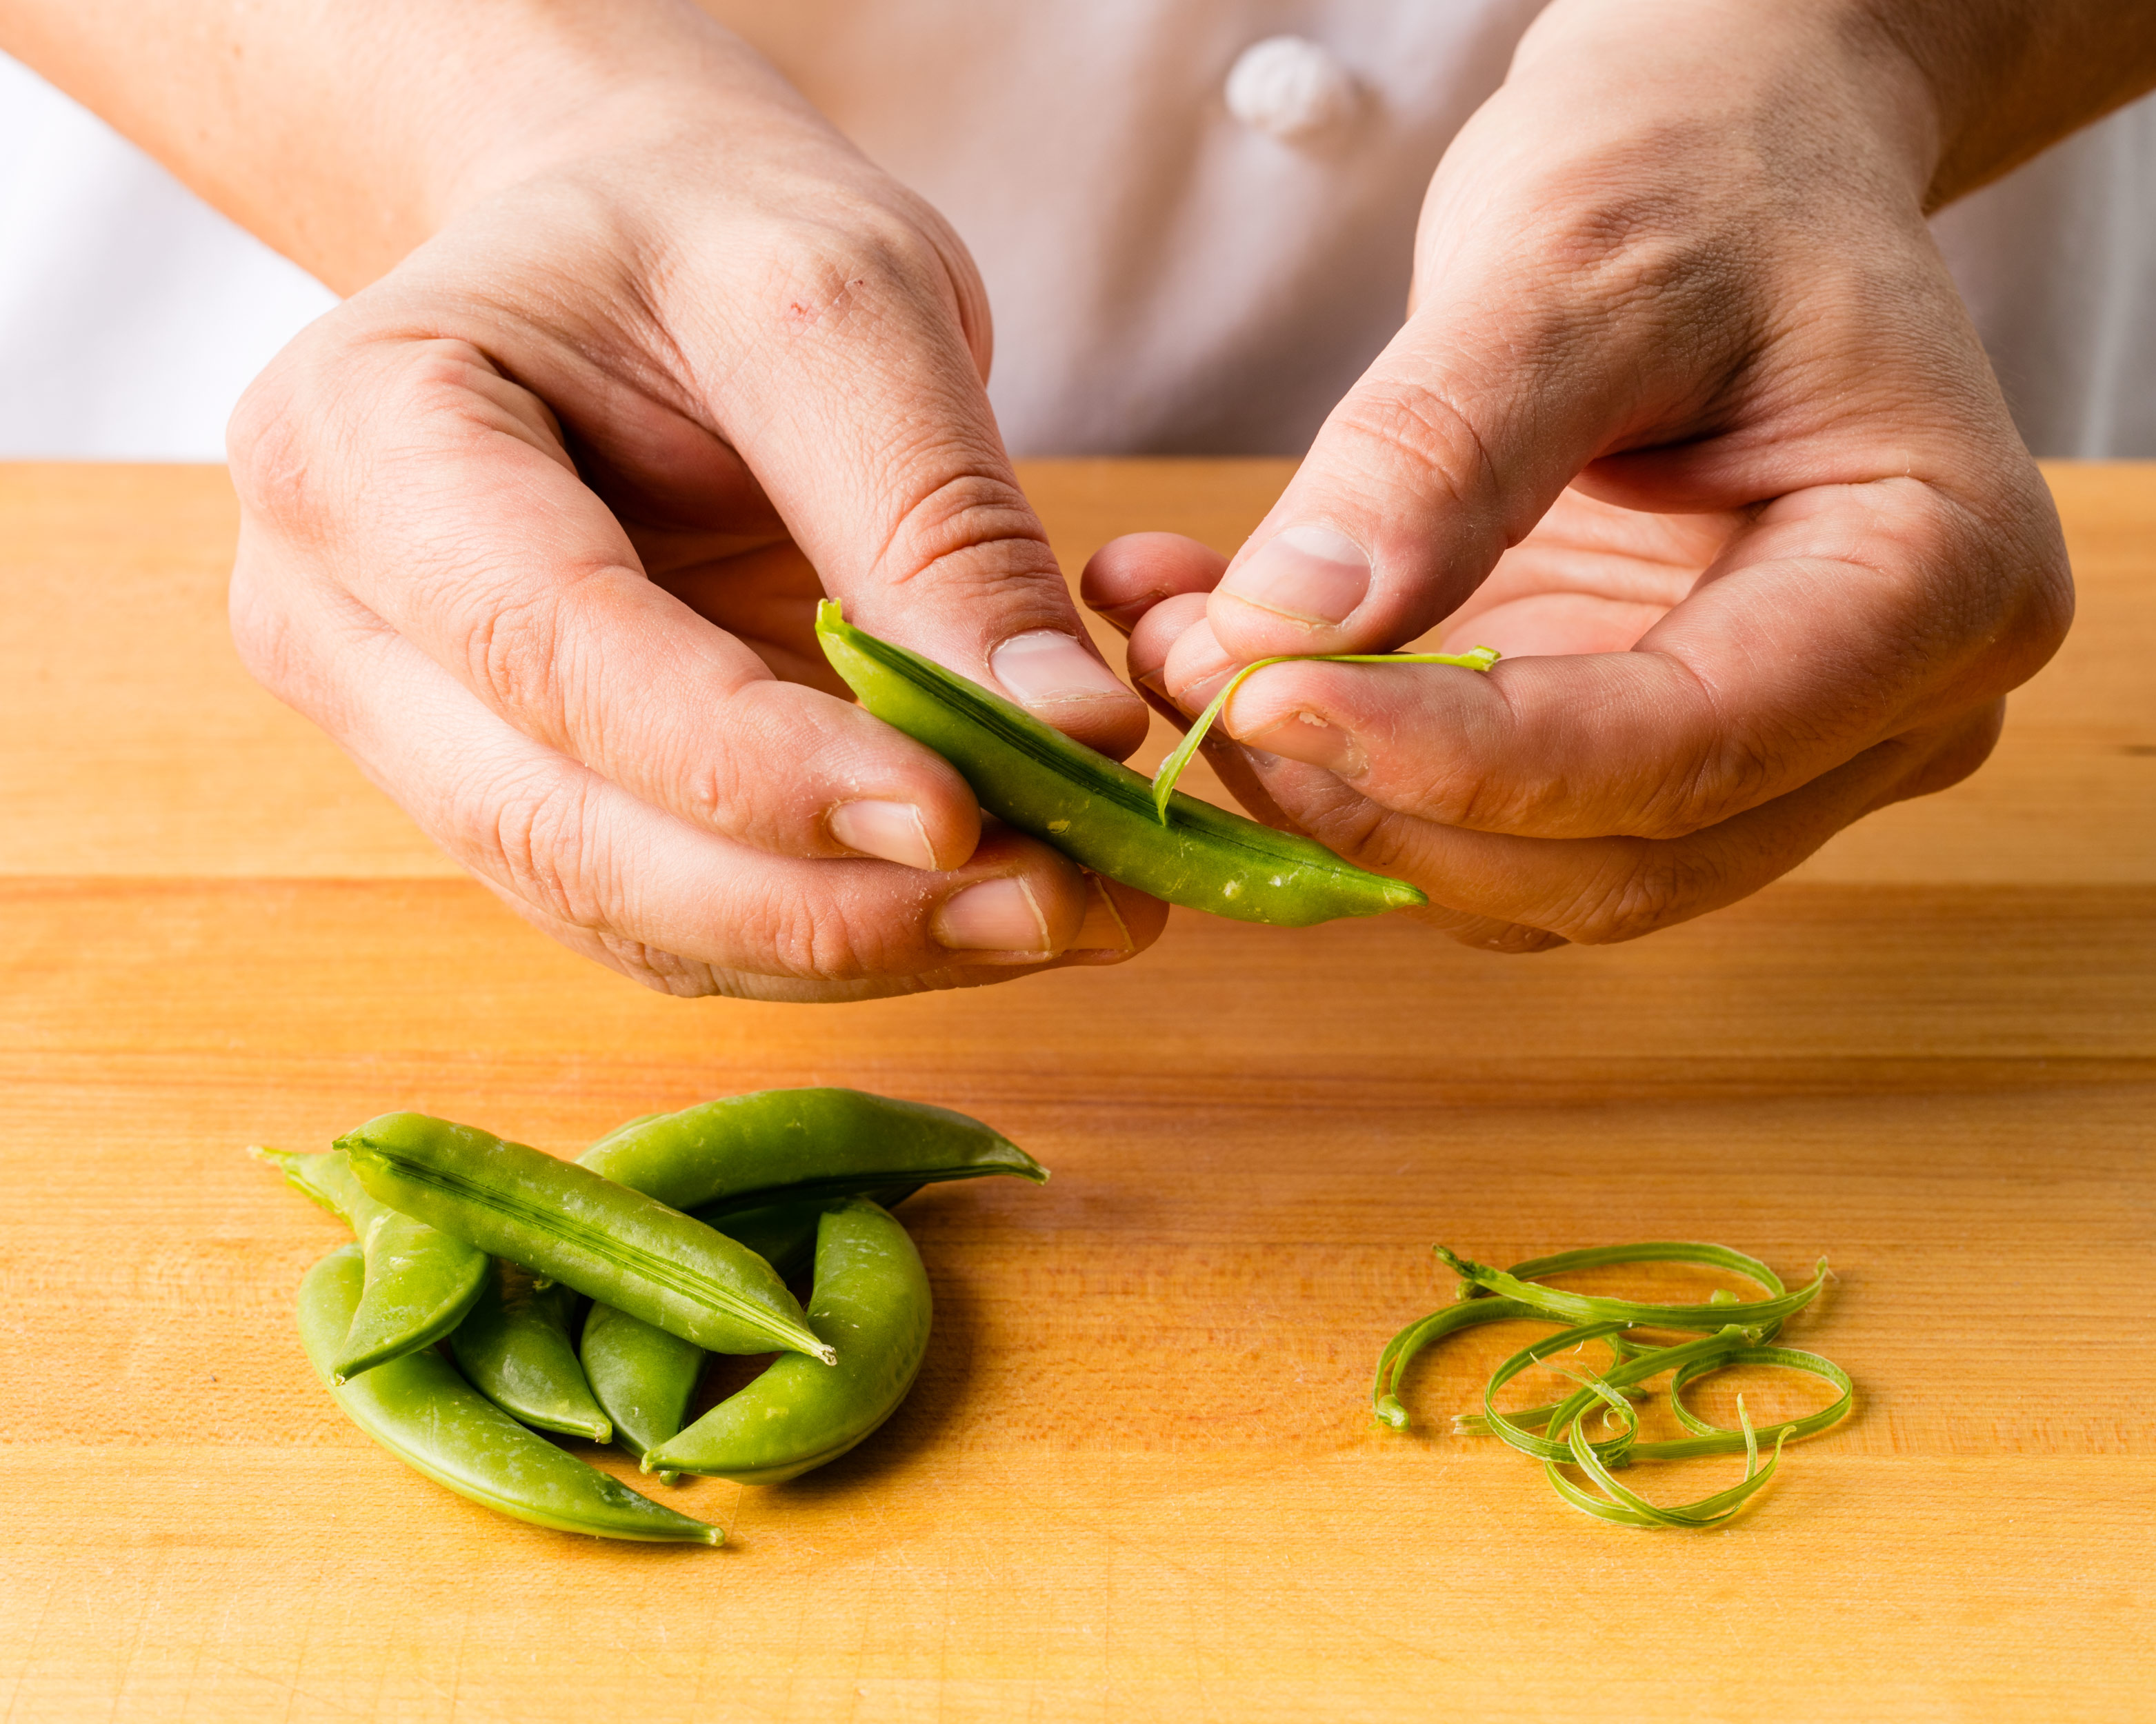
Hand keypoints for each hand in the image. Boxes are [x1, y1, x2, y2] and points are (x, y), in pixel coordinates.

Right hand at [223, 26, 1159, 999]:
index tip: (958, 815)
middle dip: (822, 904)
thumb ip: (938, 522)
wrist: (620, 245)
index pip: (549, 655)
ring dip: (847, 946)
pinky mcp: (513, 800)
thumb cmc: (707, 229)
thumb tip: (1074, 733)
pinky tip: (979, 908)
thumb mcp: (845, 305)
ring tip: (1058, 911)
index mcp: (359, 440)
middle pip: (566, 833)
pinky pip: (667, 918)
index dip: (754, 769)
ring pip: (624, 910)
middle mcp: (342, 619)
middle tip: (1054, 902)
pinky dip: (829, 937)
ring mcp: (411, 734)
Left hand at [1084, 0, 2076, 950]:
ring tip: (1177, 648)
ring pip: (1529, 877)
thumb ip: (1442, 449)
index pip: (1686, 751)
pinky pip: (1480, 818)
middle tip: (1188, 678)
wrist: (1727, 156)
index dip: (1457, 758)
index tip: (1255, 695)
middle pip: (1610, 859)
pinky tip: (1219, 644)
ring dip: (1332, 797)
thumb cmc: (1699, 169)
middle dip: (1374, 797)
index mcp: (1938, 585)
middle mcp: (1877, 714)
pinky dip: (1339, 762)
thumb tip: (1288, 627)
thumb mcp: (1576, 258)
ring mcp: (1764, 752)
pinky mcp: (1640, 747)